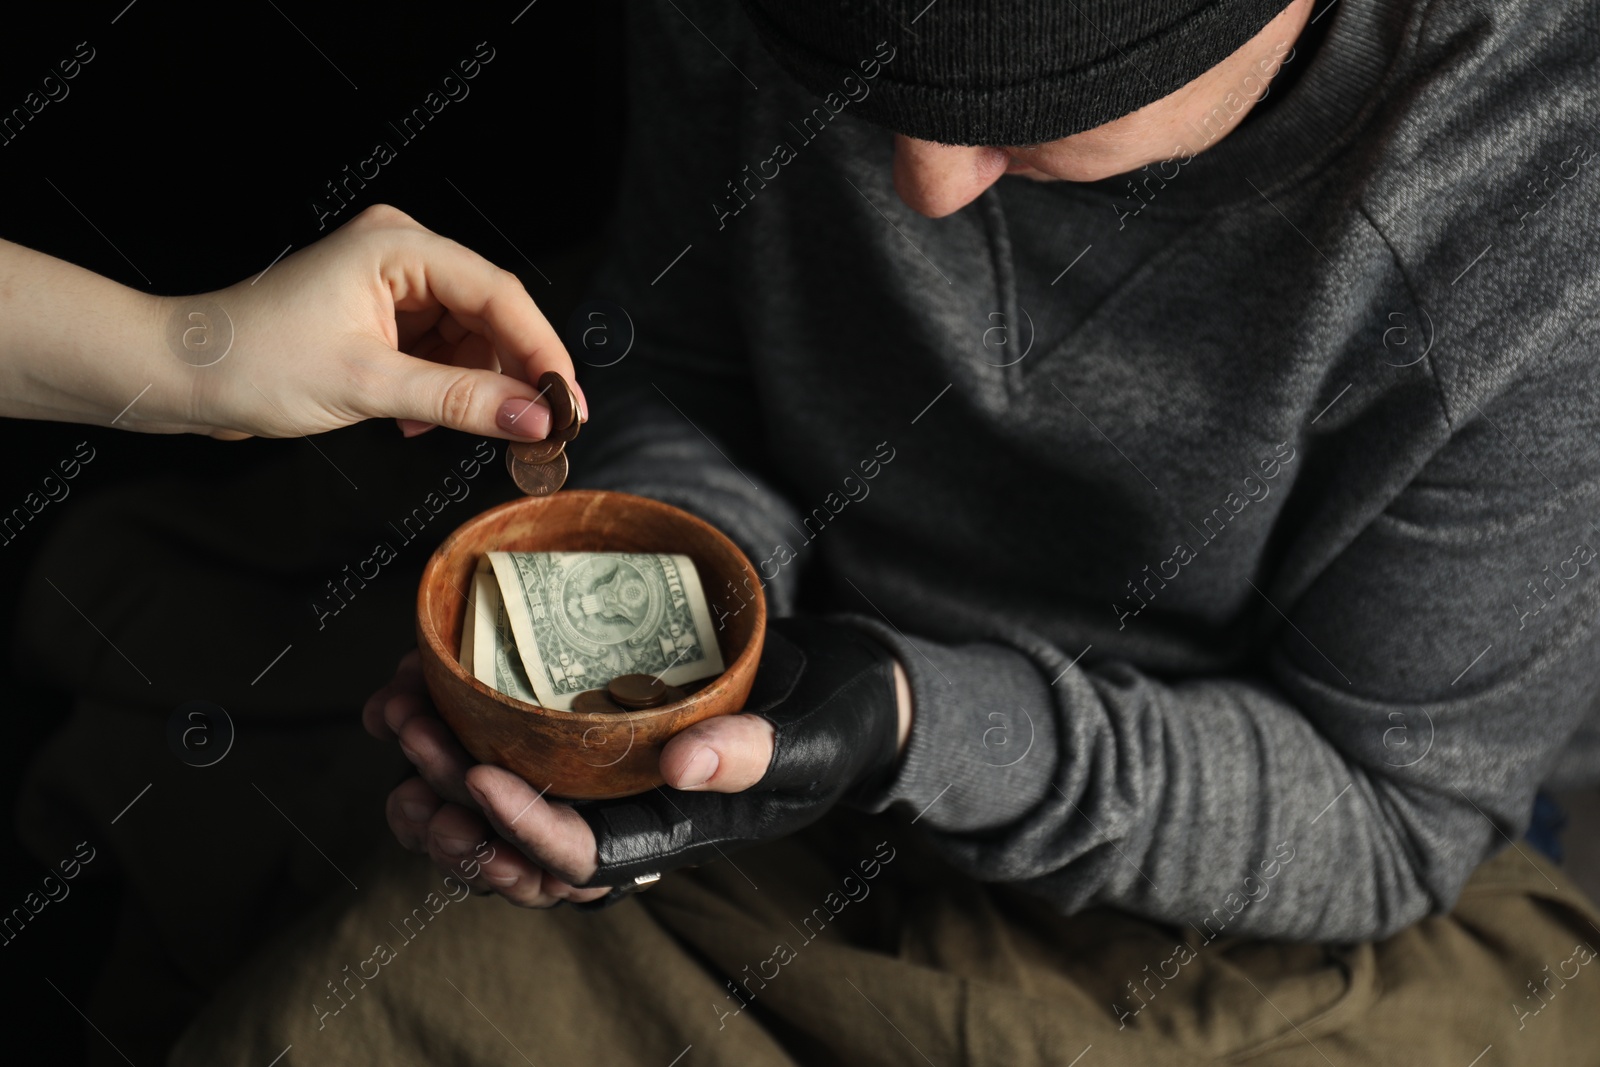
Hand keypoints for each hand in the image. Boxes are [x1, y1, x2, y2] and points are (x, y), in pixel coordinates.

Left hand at [182, 204, 583, 440]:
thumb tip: (534, 417)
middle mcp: (402, 253)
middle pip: (491, 313)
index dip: (540, 351)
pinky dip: (442, 389)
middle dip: (513, 373)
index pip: (498, 294)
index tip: (568, 403)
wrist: (184, 374)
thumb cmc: (255, 361)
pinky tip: (416, 418)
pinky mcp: (383, 316)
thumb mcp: (367, 386)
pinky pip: (441, 351)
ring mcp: (392, 285)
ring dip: (474, 387)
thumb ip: (459, 400)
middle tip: (541, 427)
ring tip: (455, 427)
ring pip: (470, 337)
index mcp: (398, 245)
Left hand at [364, 618, 910, 907]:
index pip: (586, 860)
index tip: (473, 776)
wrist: (842, 691)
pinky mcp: (590, 744)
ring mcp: (604, 785)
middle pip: (519, 848)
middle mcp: (628, 819)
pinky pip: (506, 762)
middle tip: (411, 733)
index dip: (522, 830)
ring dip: (432, 774)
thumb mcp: (811, 738)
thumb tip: (681, 763)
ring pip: (496, 815)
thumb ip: (754, 754)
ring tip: (396, 715)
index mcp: (677, 835)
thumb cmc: (836, 721)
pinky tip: (418, 692)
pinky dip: (453, 733)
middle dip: (450, 802)